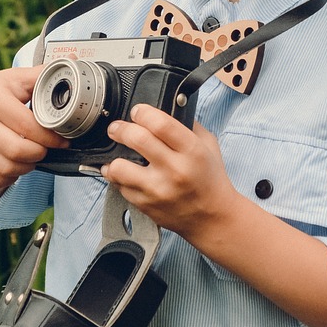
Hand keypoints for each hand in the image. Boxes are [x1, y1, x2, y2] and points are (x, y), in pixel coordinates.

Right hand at [0, 67, 66, 203]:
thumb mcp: (16, 78)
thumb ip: (43, 73)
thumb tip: (72, 60)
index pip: (28, 127)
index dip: (51, 138)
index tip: (63, 140)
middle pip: (18, 152)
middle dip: (40, 154)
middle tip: (47, 148)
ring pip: (6, 169)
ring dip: (27, 167)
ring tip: (33, 156)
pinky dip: (10, 177)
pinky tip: (16, 165)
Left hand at [101, 104, 234, 243]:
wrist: (213, 218)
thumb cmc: (210, 179)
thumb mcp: (208, 145)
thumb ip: (187, 125)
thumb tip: (162, 107)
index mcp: (192, 151)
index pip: (160, 123)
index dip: (143, 112)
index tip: (138, 112)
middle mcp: (174, 170)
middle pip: (136, 139)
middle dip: (120, 128)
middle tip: (117, 128)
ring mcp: (158, 190)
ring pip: (119, 167)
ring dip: (113, 157)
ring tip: (117, 154)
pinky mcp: (145, 205)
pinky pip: (119, 186)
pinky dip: (118, 178)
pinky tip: (126, 173)